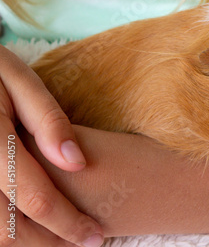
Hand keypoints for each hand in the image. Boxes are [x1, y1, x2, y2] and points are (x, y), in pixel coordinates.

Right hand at [0, 46, 102, 245]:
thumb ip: (47, 120)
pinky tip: (35, 223)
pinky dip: (9, 226)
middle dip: (49, 241)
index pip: (33, 197)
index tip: (95, 235)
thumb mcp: (19, 81)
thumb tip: (77, 162)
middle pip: (5, 228)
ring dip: (28, 241)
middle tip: (83, 241)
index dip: (67, 222)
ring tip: (62, 236)